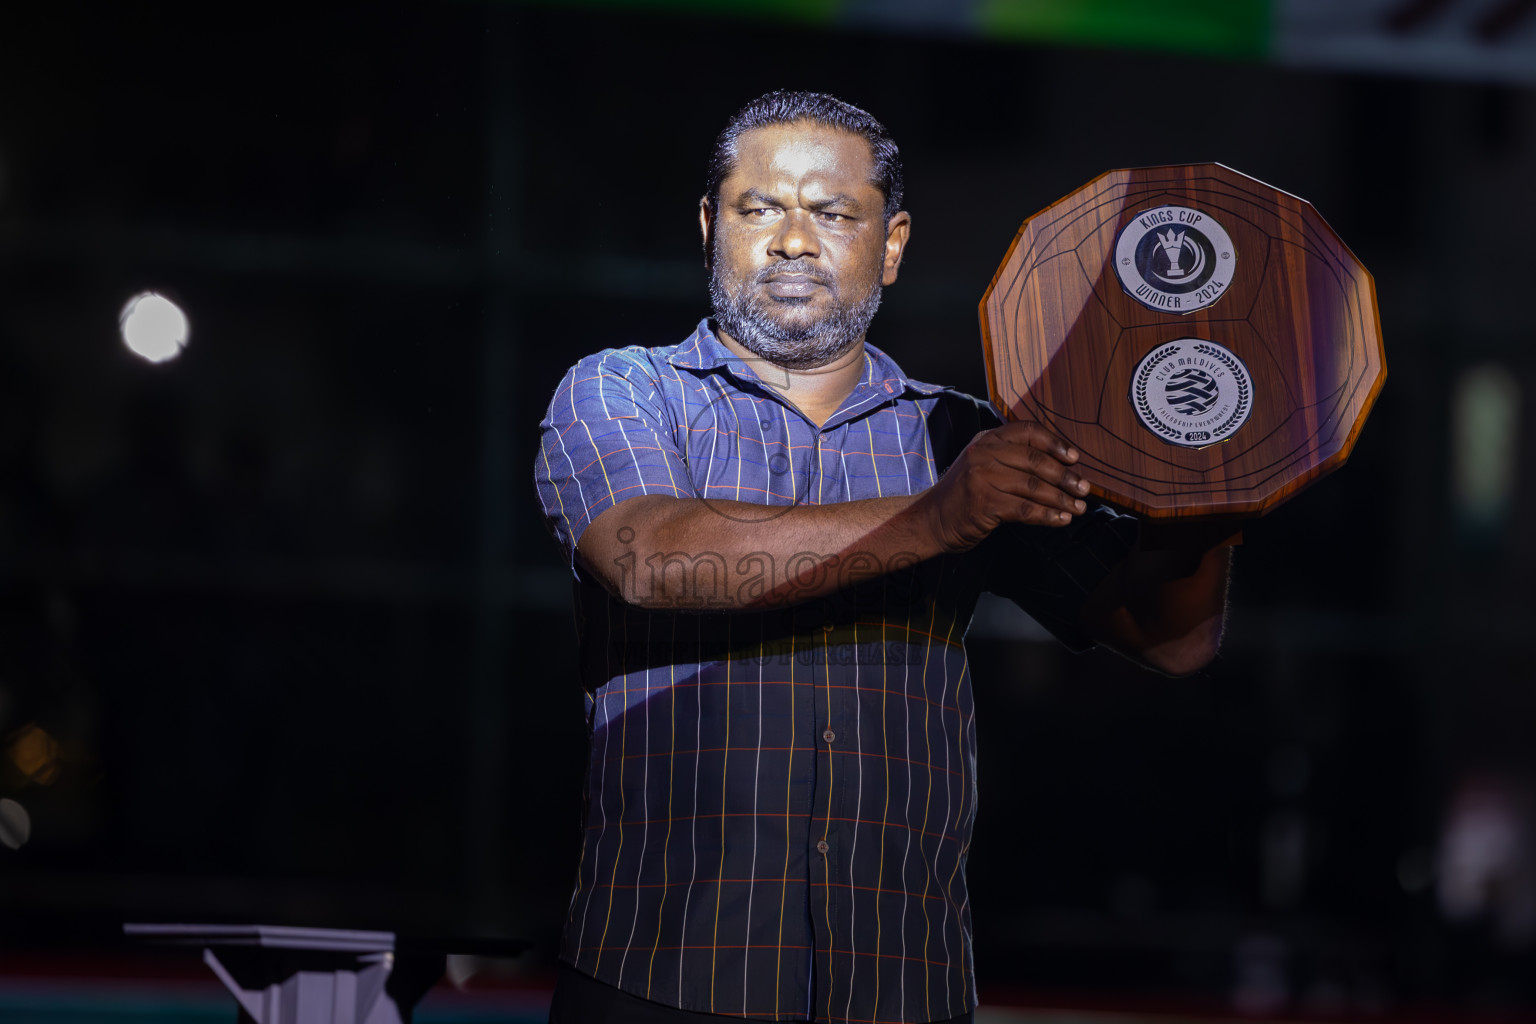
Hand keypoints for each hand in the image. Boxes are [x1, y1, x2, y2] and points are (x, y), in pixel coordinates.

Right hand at [916, 420, 1089, 551]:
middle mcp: (983, 454)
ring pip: (1033, 486)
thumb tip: (1061, 466)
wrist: (931, 520)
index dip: (1055, 443)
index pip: (1028, 431)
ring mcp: (981, 477)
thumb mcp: (982, 465)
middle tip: (1084, 489)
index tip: (1075, 458)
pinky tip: (1061, 520)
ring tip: (1078, 508)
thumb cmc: (964, 495)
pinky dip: (1047, 516)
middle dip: (1065, 476)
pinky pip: (1025, 509)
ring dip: (1061, 499)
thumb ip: (1011, 458)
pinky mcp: (983, 503)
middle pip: (1035, 460)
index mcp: (987, 440)